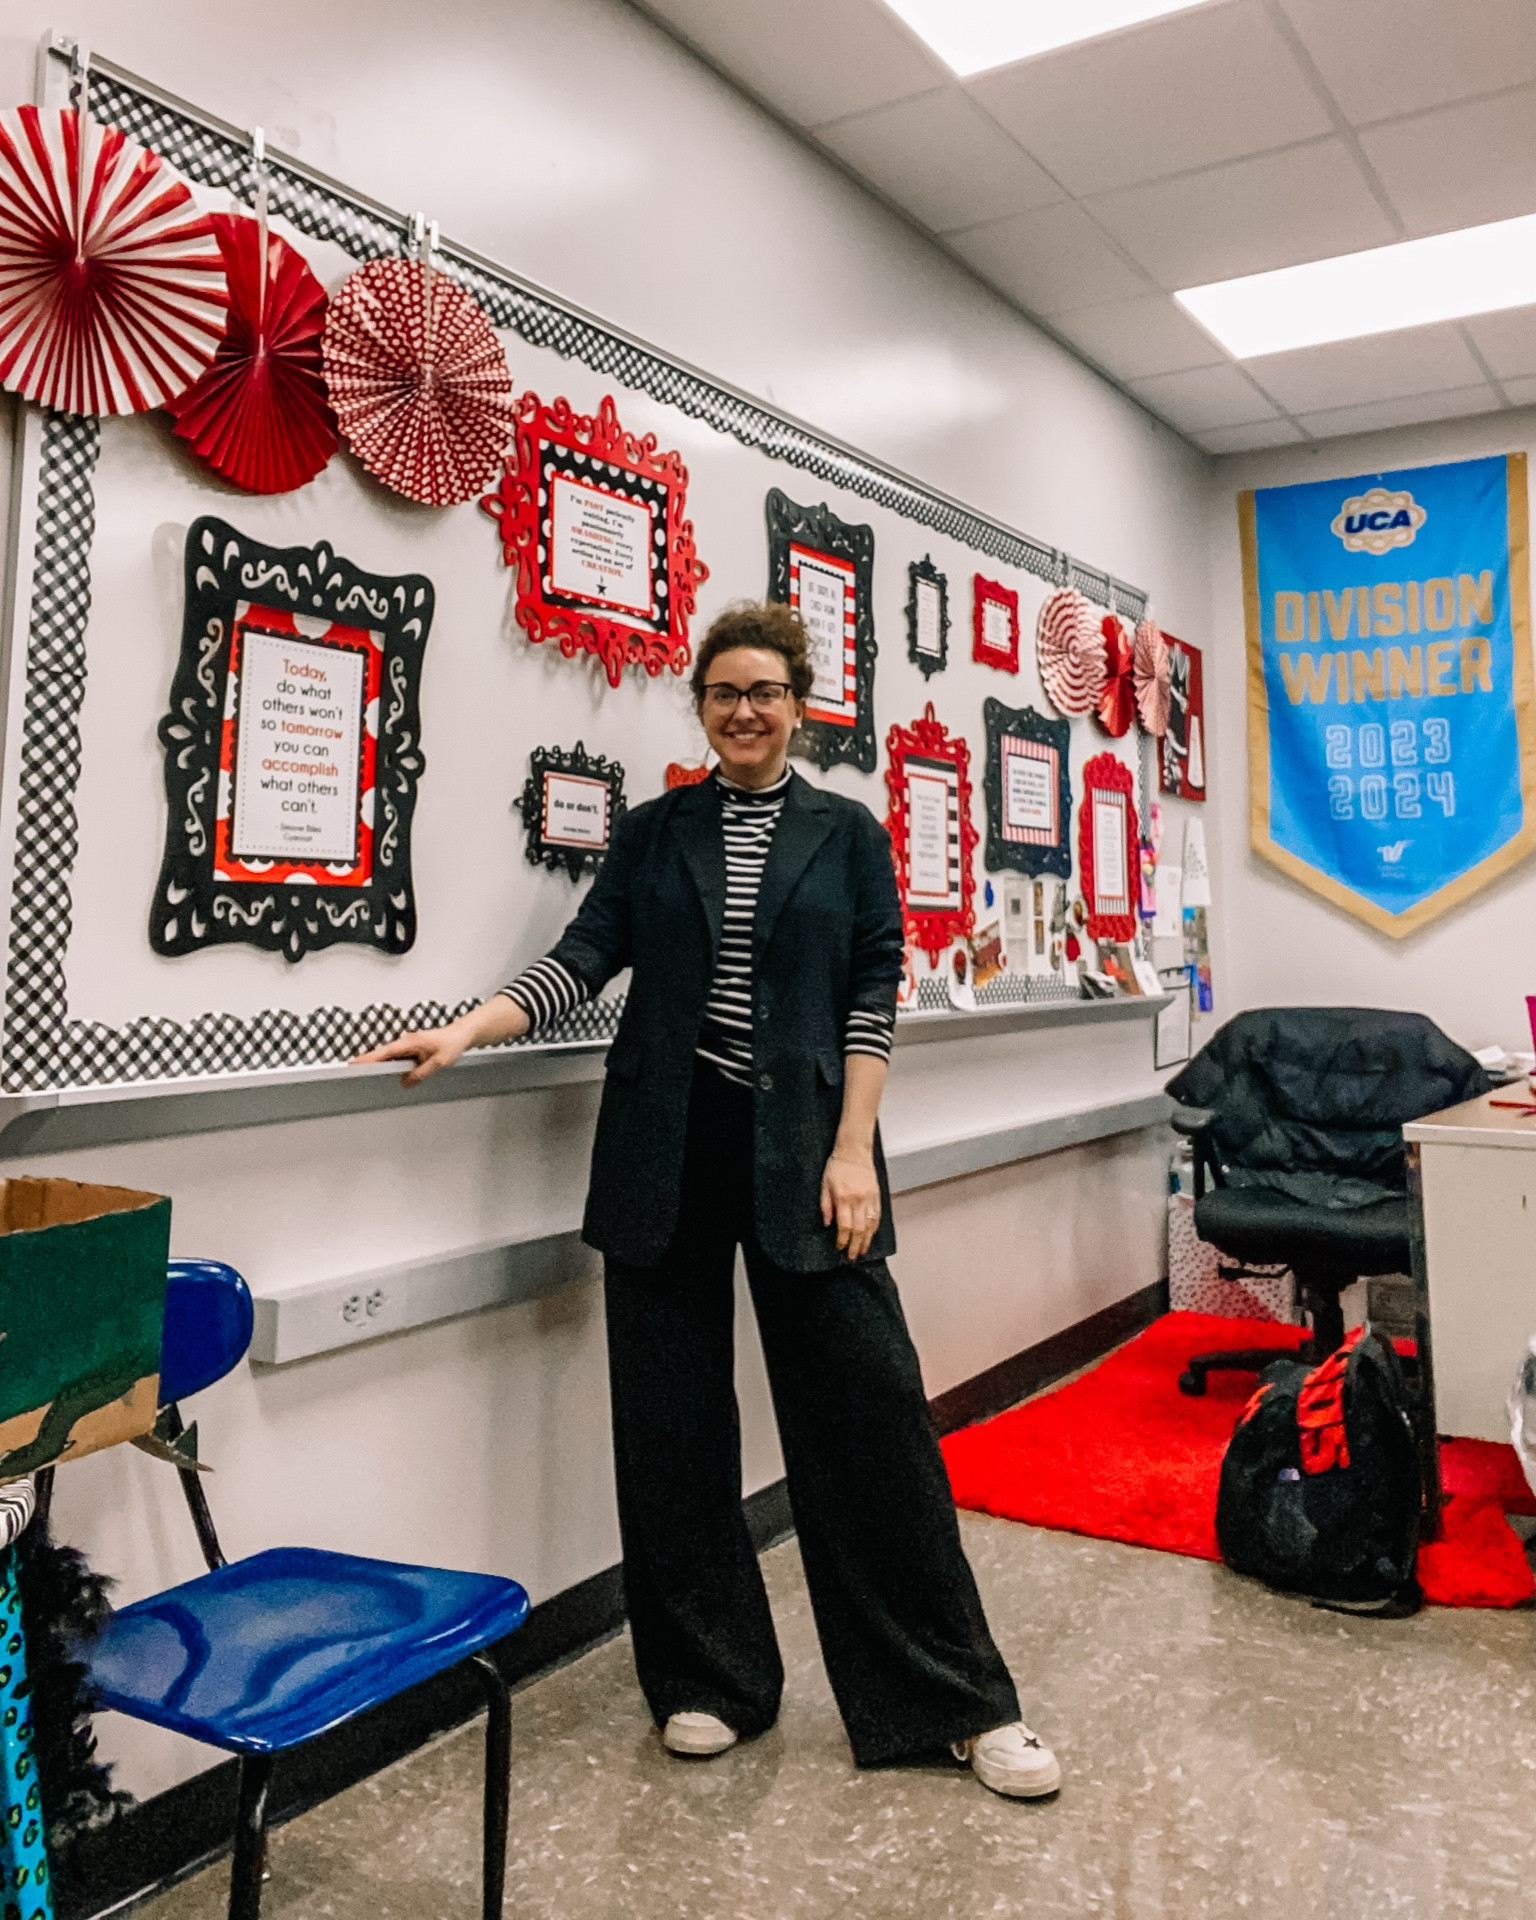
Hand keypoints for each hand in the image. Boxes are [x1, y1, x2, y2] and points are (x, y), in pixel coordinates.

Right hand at [353, 1018, 472, 1087]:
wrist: (462, 1034)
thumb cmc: (452, 1042)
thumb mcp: (438, 1062)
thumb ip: (421, 1073)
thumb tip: (406, 1082)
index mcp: (410, 1042)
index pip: (384, 1052)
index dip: (368, 1059)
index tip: (353, 1063)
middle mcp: (407, 1042)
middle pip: (384, 1055)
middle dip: (370, 1062)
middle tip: (353, 1071)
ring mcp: (409, 1046)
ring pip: (391, 1058)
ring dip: (383, 1066)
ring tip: (370, 1075)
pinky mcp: (413, 1049)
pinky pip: (399, 1059)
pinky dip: (395, 1066)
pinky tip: (394, 1074)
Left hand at [821, 1147, 881, 1261]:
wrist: (854, 1150)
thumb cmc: (837, 1165)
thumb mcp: (824, 1185)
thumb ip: (826, 1206)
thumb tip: (827, 1223)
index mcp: (844, 1198)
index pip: (844, 1226)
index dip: (843, 1240)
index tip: (840, 1247)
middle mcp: (858, 1200)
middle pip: (859, 1229)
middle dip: (856, 1245)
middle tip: (853, 1256)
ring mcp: (870, 1198)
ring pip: (870, 1225)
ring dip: (866, 1240)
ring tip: (863, 1250)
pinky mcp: (877, 1195)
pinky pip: (877, 1216)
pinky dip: (874, 1228)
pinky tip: (871, 1235)